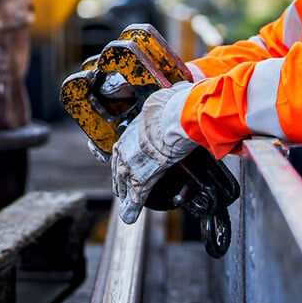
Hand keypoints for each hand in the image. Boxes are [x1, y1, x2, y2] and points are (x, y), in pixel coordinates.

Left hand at [111, 81, 197, 223]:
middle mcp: (126, 145)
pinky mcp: (142, 177)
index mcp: (132, 127)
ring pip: (124, 182)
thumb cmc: (174, 103)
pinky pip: (136, 196)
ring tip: (126, 207)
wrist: (177, 116)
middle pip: (118, 166)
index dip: (123, 157)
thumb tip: (184, 86)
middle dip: (120, 179)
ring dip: (125, 194)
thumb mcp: (167, 98)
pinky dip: (133, 207)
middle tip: (121, 190)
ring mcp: (132, 162)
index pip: (122, 147)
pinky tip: (130, 216)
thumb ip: (171, 99)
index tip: (123, 163)